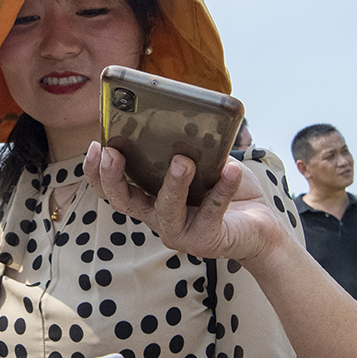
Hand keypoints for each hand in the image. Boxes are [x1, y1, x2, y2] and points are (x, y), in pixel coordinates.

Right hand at [85, 143, 297, 267]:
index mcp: (150, 198)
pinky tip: (231, 170)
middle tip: (113, 152)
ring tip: (182, 160)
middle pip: (124, 202)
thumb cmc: (226, 188)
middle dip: (114, 178)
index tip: (95, 145)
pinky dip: (222, 189)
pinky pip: (212, 213)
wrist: (262, 224)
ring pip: (165, 211)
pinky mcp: (207, 240)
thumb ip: (189, 146)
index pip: (114, 188)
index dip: (97, 172)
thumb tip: (180, 117)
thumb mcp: (205, 162)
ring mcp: (180, 233)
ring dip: (172, 184)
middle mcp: (158, 218)